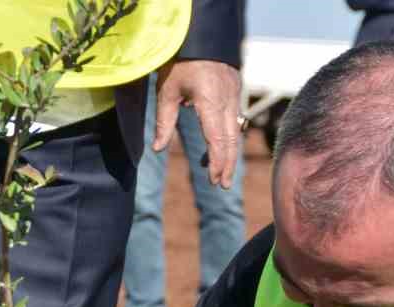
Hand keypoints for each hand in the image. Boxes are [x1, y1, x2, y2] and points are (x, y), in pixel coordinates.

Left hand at [154, 59, 243, 188]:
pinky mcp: (235, 90)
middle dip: (228, 164)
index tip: (215, 180)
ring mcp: (234, 94)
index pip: (217, 139)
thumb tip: (158, 149)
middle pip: (231, 139)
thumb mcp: (166, 91)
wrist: (201, 34)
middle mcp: (227, 100)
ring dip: (228, 152)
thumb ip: (164, 122)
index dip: (218, 162)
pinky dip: (228, 136)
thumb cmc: (179, 61)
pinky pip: (234, 119)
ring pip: (235, 130)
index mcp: (209, 101)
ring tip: (221, 172)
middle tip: (223, 185)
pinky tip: (219, 146)